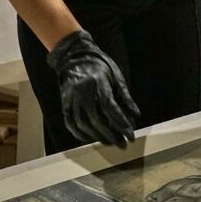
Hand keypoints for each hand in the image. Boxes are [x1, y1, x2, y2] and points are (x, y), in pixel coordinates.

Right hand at [46, 30, 140, 147]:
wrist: (74, 58)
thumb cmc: (100, 66)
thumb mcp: (116, 76)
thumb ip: (125, 96)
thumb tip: (136, 115)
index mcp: (98, 82)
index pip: (111, 107)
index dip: (121, 122)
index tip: (130, 134)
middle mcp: (83, 92)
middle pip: (97, 118)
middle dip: (111, 134)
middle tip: (122, 143)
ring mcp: (71, 98)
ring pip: (83, 124)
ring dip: (98, 136)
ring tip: (110, 142)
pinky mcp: (64, 104)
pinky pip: (71, 124)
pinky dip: (82, 134)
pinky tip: (93, 138)